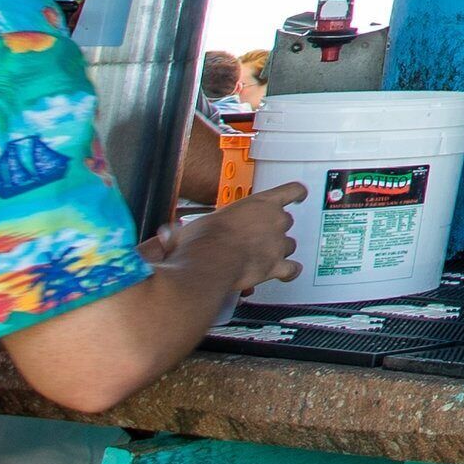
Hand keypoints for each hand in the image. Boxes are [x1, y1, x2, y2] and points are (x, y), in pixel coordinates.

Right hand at [176, 183, 303, 296]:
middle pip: (286, 221)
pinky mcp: (276, 265)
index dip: (296, 193)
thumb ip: (186, 229)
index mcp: (258, 203)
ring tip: (263, 256)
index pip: (290, 191)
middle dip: (274, 229)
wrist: (209, 260)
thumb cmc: (202, 240)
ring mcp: (278, 243)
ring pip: (289, 245)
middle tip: (256, 237)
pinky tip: (288, 273)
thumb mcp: (193, 225)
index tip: (298, 195)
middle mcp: (274, 220)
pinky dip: (290, 272)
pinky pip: (292, 268)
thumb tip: (165, 238)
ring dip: (279, 250)